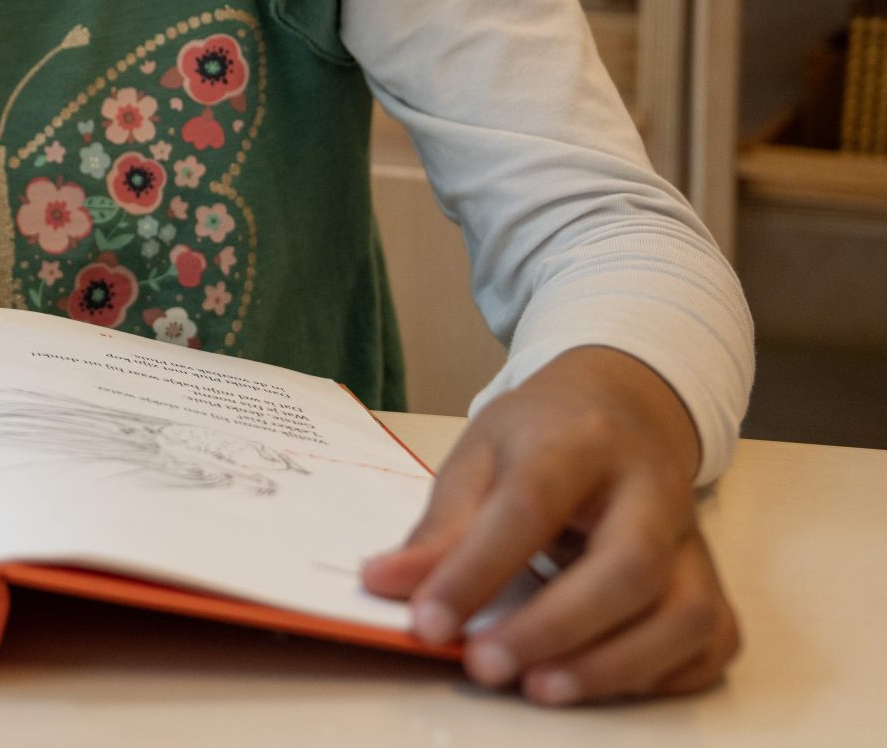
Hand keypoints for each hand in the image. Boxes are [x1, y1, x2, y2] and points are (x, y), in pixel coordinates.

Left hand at [361, 346, 738, 704]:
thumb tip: (384, 585)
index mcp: (580, 441)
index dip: (477, 571)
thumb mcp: (479, 455)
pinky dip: (659, 676)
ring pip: (686, 614)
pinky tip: (597, 681)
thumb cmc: (542, 434)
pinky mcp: (713, 581)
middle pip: (629, 566)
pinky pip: (708, 642)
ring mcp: (692, 539)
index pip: (531, 507)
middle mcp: (653, 489)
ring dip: (613, 667)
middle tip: (487, 666)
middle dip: (556, 628)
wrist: (624, 407)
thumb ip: (439, 526)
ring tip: (539, 688)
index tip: (428, 622)